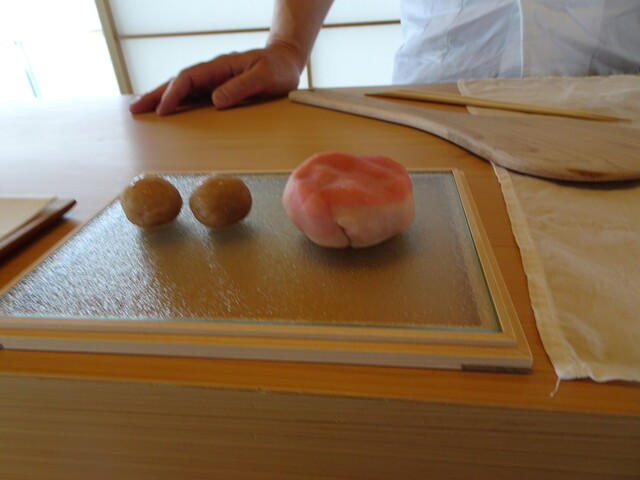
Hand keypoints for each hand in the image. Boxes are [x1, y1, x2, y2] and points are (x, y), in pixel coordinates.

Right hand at [129, 42, 303, 114]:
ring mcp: (214, 80)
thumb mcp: (265, 76)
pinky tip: (168, 110)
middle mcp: (213, 72)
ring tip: (143, 110)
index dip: (174, 94)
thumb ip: (242, 86)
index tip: (162, 110)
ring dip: (162, 98)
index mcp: (221, 66)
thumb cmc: (279, 69)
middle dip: (156, 95)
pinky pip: (193, 94)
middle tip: (135, 110)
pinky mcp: (218, 88)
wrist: (287, 61)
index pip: (189, 78)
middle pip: (178, 81)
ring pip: (182, 88)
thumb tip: (216, 99)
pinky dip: (177, 101)